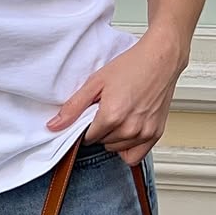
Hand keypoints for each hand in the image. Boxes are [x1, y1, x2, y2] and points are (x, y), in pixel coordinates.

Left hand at [46, 29, 188, 166]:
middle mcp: (129, 128)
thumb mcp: (96, 82)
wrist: (161, 58)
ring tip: (121, 115)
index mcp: (112, 116)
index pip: (88, 138)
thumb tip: (54, 126)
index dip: (87, 126)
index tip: (94, 113)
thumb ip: (73, 107)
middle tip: (109, 109)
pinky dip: (128, 147)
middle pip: (102, 143)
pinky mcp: (156, 134)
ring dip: (114, 137)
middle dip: (101, 130)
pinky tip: (128, 130)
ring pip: (116, 148)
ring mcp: (144, 133)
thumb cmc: (132, 66)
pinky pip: (134, 156)